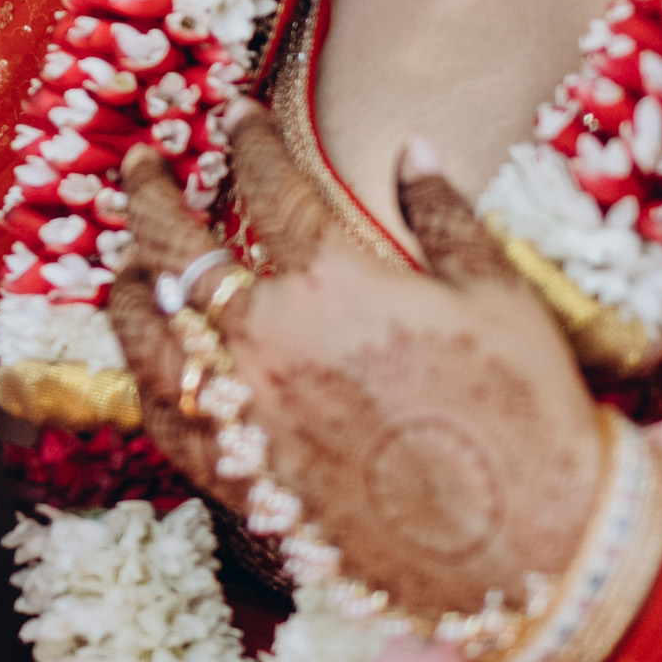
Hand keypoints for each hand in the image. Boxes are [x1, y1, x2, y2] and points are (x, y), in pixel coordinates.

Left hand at [104, 111, 603, 634]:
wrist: (533, 548)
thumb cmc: (526, 414)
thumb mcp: (497, 293)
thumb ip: (442, 214)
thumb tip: (414, 150)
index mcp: (333, 285)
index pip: (270, 187)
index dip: (250, 140)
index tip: (238, 113)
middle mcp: (269, 345)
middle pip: (174, 252)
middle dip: (149, 194)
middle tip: (141, 163)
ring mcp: (245, 418)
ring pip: (147, 337)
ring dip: (130, 286)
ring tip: (128, 262)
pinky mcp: (242, 484)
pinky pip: (162, 423)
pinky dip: (144, 382)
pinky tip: (148, 365)